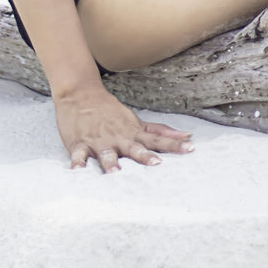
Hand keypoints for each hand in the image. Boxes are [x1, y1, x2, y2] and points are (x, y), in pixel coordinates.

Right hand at [54, 82, 193, 171]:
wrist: (80, 93)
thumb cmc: (111, 112)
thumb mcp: (136, 121)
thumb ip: (160, 131)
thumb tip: (188, 136)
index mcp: (132, 133)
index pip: (157, 140)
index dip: (173, 145)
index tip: (190, 149)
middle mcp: (118, 138)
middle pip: (134, 148)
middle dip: (144, 156)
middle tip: (155, 164)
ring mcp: (98, 141)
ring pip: (106, 154)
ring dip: (111, 163)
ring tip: (115, 174)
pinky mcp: (79, 143)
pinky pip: (78, 154)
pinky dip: (78, 162)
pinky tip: (77, 170)